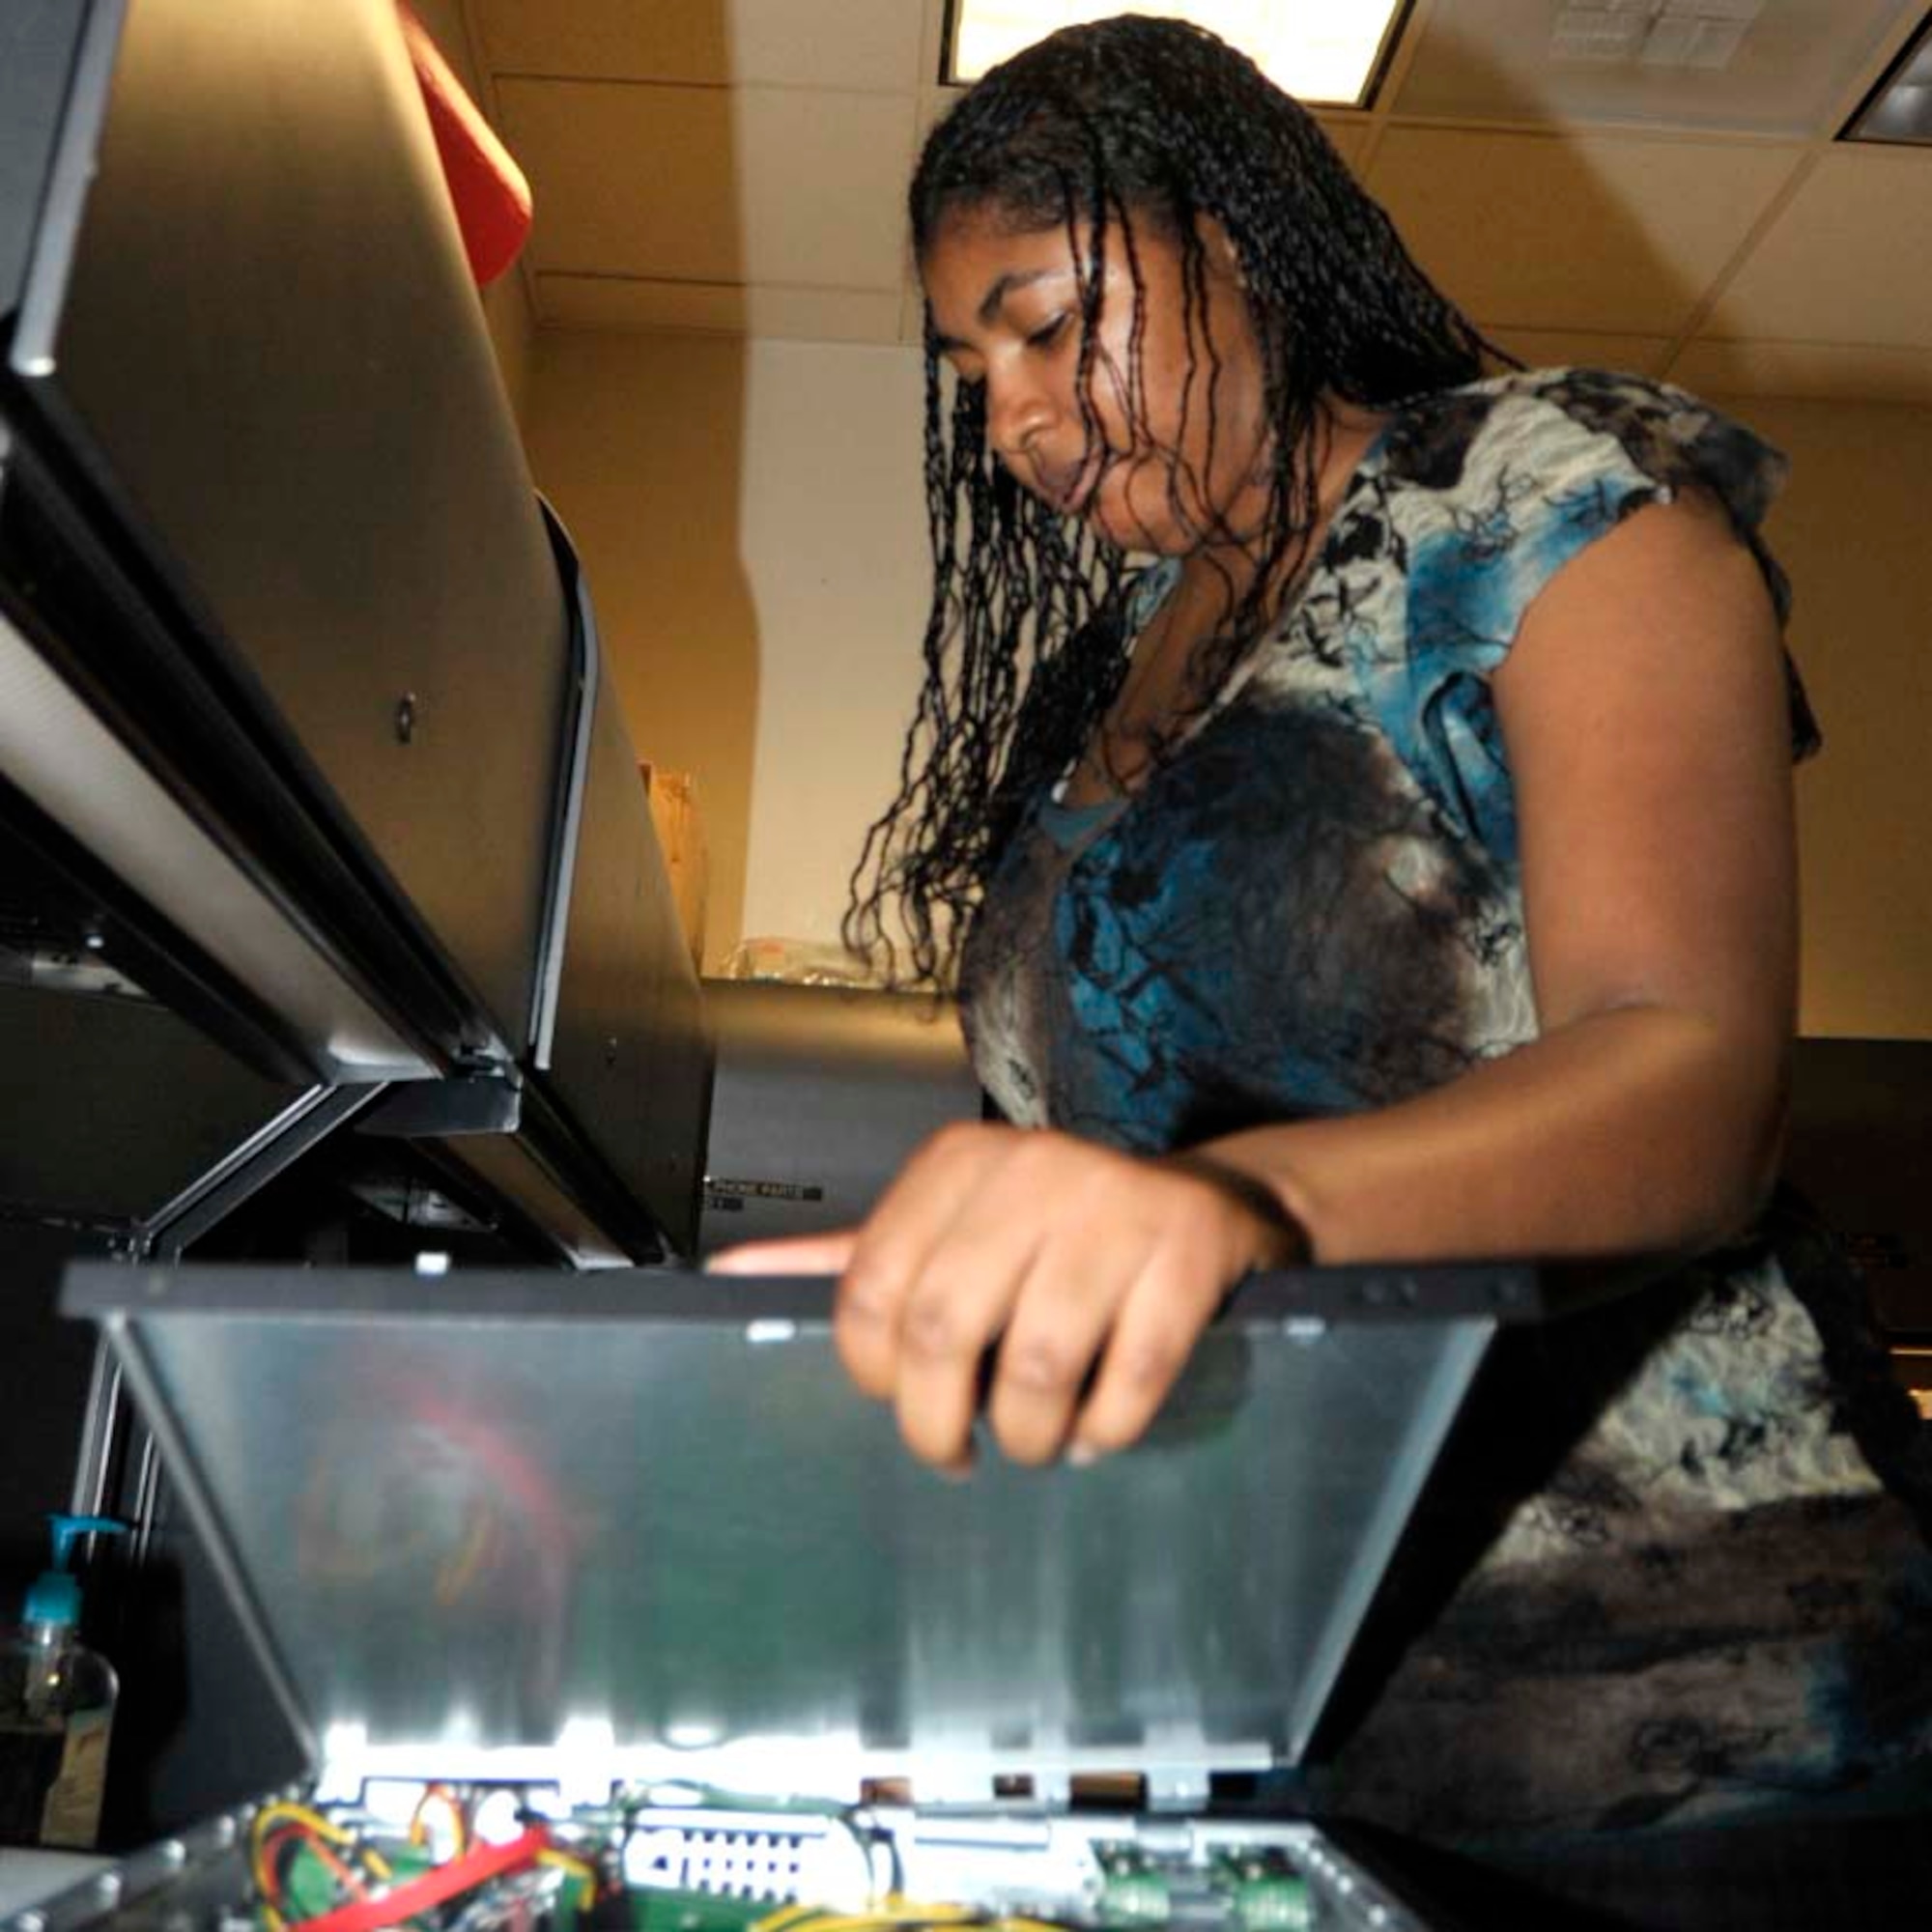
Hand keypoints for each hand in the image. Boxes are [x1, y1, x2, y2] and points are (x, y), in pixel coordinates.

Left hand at [706, 1123, 1304, 1472]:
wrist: (1212, 1204)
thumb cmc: (1057, 1234)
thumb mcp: (951, 1229)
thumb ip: (851, 1259)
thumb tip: (727, 1276)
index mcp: (957, 1164)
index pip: (870, 1285)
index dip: (872, 1372)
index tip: (897, 1402)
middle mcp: (1033, 1169)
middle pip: (942, 1327)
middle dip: (936, 1422)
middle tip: (953, 1453)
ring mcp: (1116, 1207)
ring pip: (1038, 1360)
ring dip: (1029, 1436)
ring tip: (1035, 1445)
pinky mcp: (1189, 1251)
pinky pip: (1132, 1376)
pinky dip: (1106, 1430)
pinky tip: (1097, 1431)